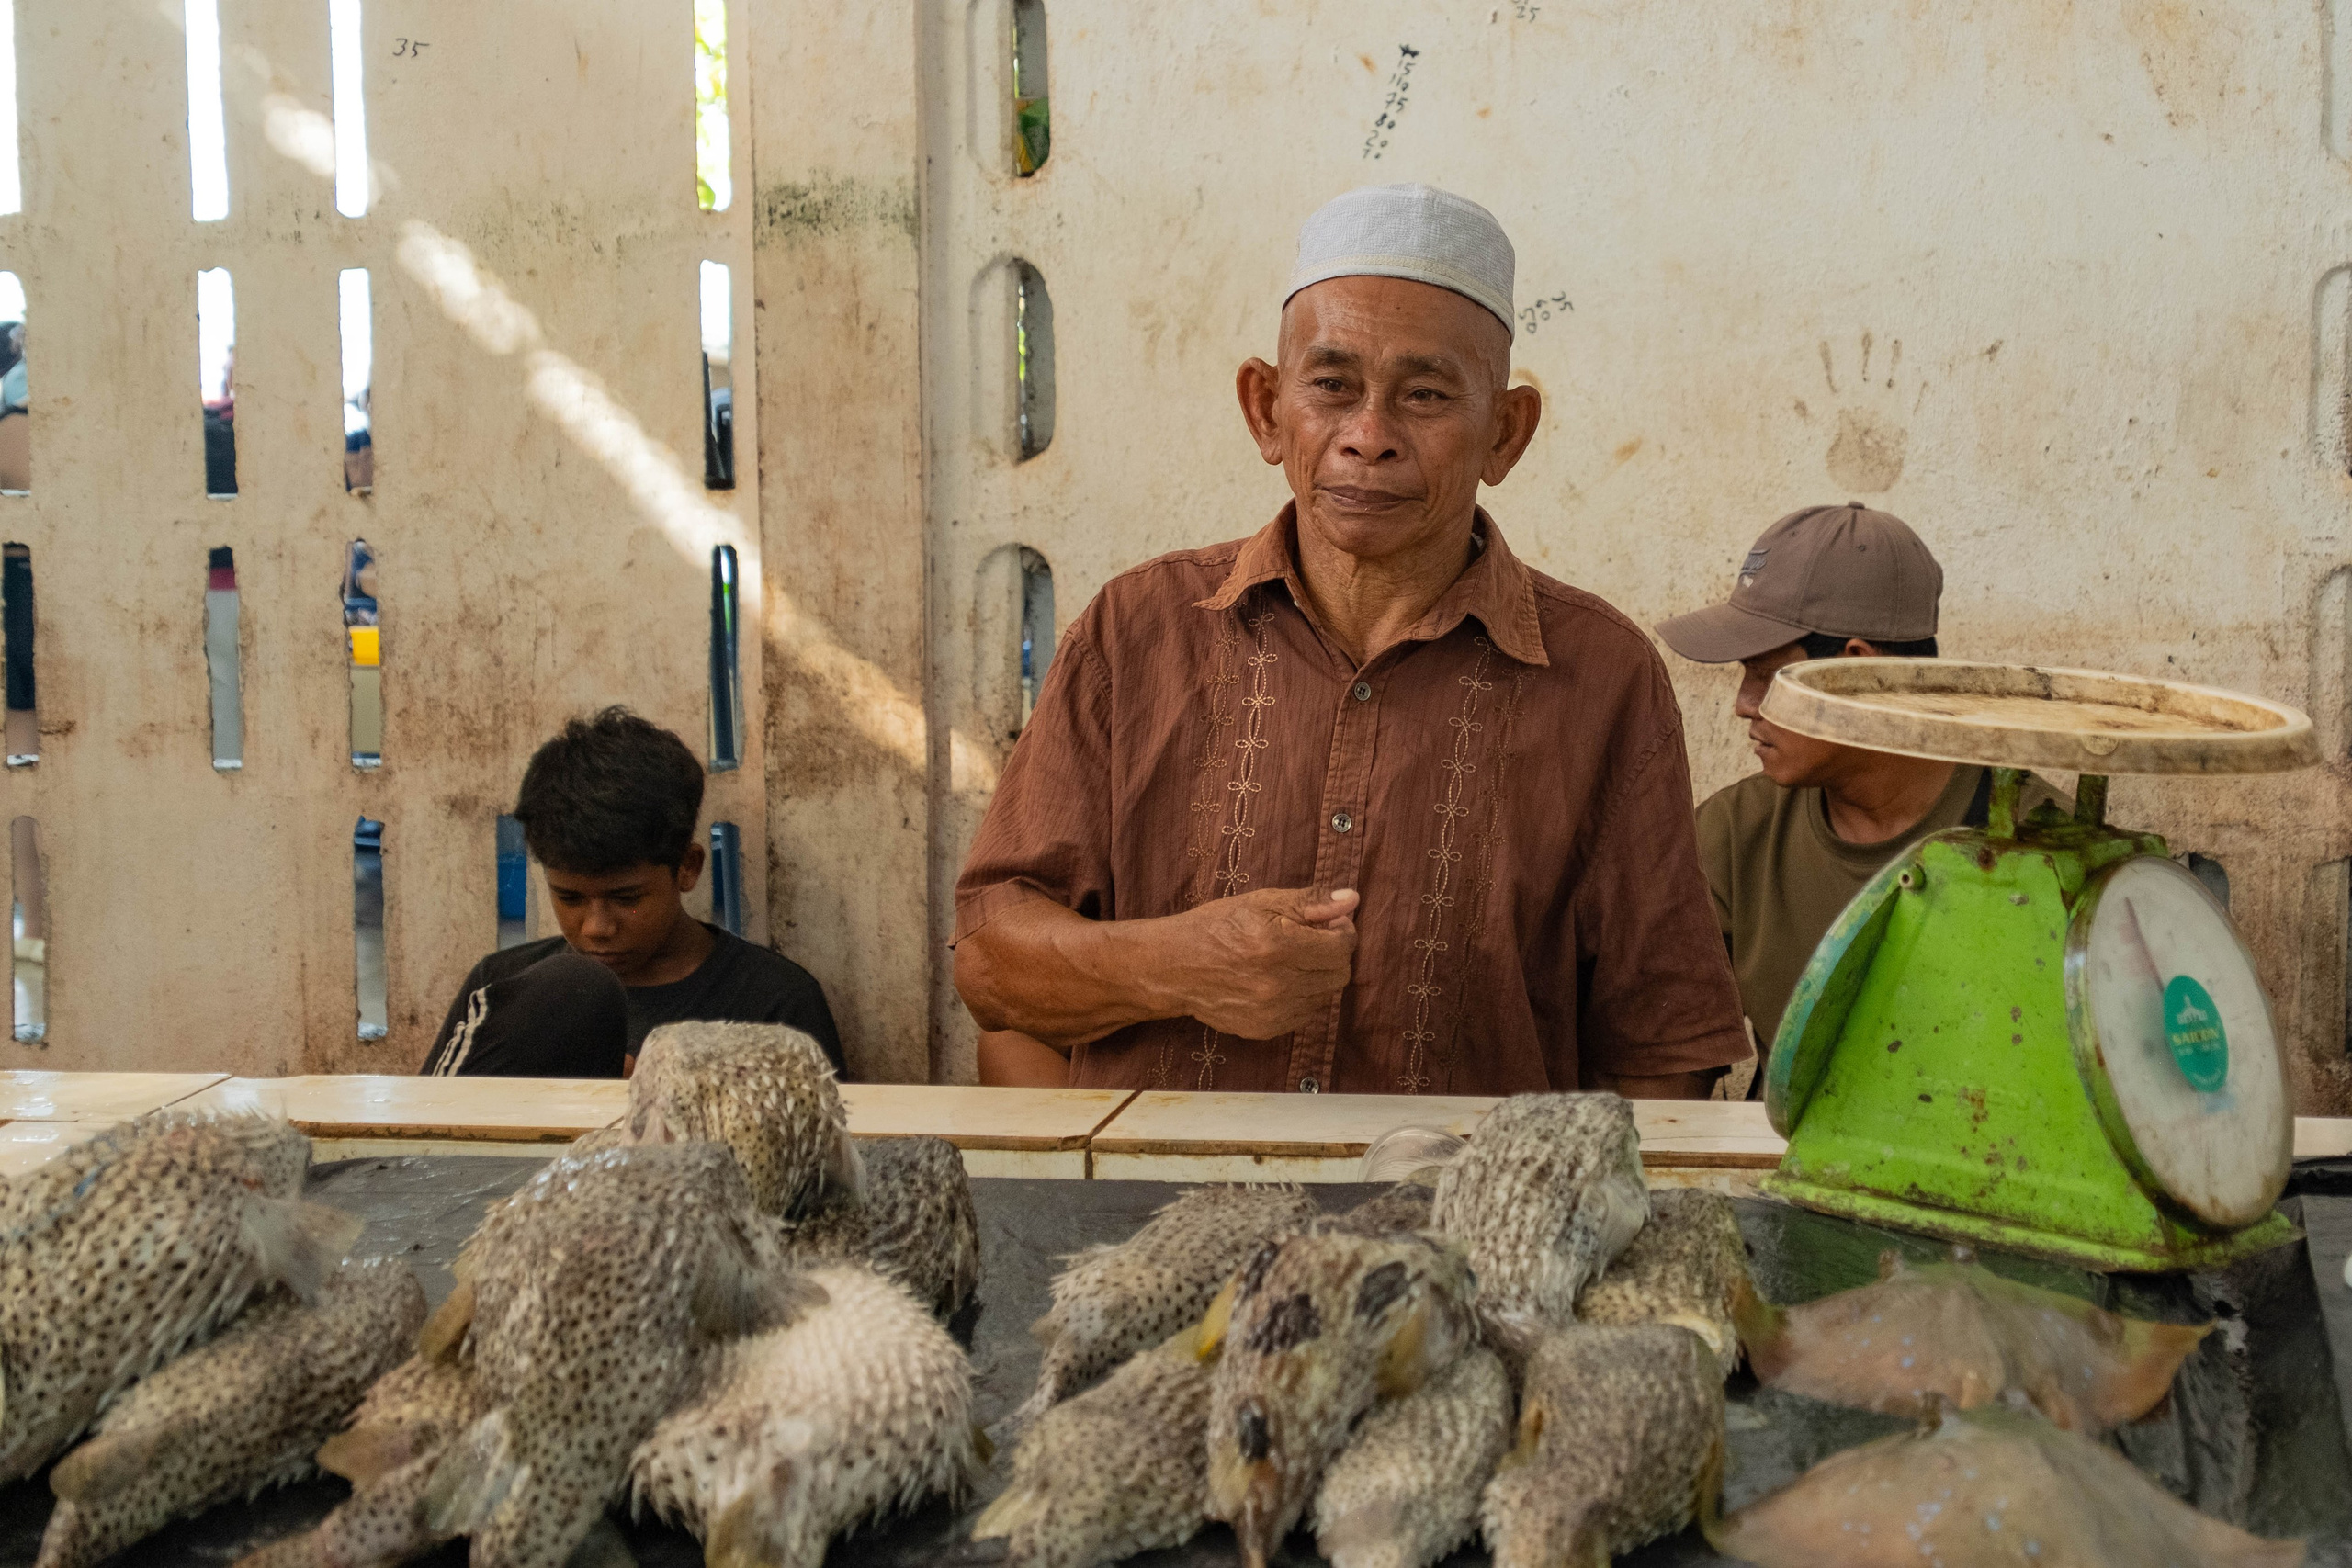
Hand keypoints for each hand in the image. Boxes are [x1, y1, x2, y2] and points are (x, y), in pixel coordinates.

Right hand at [1166, 886, 1359, 1039]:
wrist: (1174, 966)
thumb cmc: (1216, 927)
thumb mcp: (1261, 901)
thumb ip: (1310, 901)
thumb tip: (1351, 899)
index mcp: (1279, 946)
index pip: (1342, 947)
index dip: (1342, 931)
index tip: (1329, 923)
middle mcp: (1278, 984)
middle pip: (1340, 974)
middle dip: (1333, 954)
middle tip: (1311, 940)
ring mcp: (1272, 1011)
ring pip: (1326, 995)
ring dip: (1318, 976)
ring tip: (1291, 960)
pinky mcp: (1266, 1029)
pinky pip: (1306, 1013)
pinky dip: (1302, 996)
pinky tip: (1279, 981)